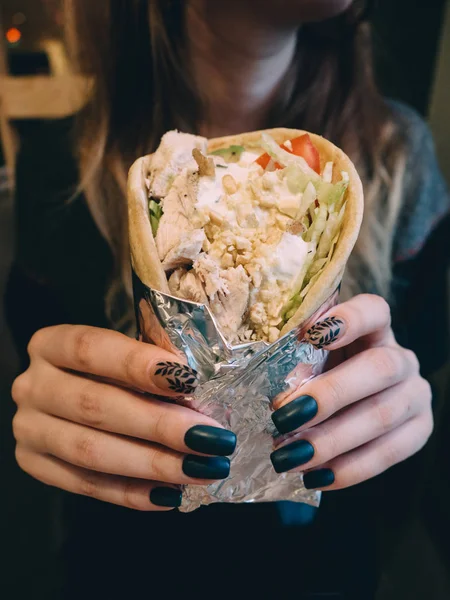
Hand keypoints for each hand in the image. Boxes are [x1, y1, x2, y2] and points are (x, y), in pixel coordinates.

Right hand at [12, 325, 235, 509]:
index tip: (191, 380)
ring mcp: (28, 429)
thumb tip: (198, 388)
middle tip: (211, 438)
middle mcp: (32, 385)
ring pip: (90, 452)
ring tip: (202, 469)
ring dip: (152, 464)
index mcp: (51, 343)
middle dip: (159, 424)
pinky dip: (131, 493)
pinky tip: (171, 494)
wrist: (71, 392)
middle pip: (94, 406)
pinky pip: (85, 486)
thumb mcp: (127, 349)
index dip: (139, 364)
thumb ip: (153, 360)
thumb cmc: (112, 367)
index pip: (91, 349)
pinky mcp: (34, 465)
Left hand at [270, 294, 432, 489]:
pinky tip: (315, 476)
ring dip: (332, 440)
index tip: (311, 334)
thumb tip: (269, 384)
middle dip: (330, 394)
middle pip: (379, 369)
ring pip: (383, 416)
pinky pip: (390, 454)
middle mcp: (401, 358)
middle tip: (284, 416)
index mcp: (375, 327)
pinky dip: (349, 468)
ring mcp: (415, 394)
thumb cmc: (320, 371)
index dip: (348, 319)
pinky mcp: (419, 430)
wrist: (350, 403)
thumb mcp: (308, 358)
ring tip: (289, 456)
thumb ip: (295, 360)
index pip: (373, 311)